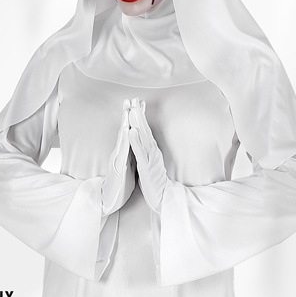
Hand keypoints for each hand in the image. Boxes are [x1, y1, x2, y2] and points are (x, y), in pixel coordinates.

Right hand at [101, 99, 135, 214]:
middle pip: (125, 129)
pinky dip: (125, 141)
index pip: (131, 130)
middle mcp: (119, 152)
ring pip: (122, 138)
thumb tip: (134, 141)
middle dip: (128, 113)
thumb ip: (130, 152)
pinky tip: (127, 132)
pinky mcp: (117, 167)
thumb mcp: (128, 164)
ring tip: (127, 110)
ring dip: (124, 123)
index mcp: (125, 151)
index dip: (134, 117)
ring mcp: (117, 159)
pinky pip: (122, 152)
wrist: (110, 200)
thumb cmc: (120, 183)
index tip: (139, 104)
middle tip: (130, 98)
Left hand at [128, 97, 167, 212]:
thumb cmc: (155, 180)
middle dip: (139, 113)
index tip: (137, 102)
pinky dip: (135, 140)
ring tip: (133, 110)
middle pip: (144, 129)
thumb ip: (148, 149)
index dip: (141, 115)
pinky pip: (140, 152)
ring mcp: (150, 157)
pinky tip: (131, 131)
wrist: (164, 197)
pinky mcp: (146, 166)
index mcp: (151, 149)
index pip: (145, 129)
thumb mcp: (151, 161)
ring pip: (143, 137)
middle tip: (135, 99)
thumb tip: (145, 138)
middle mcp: (152, 150)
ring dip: (137, 123)